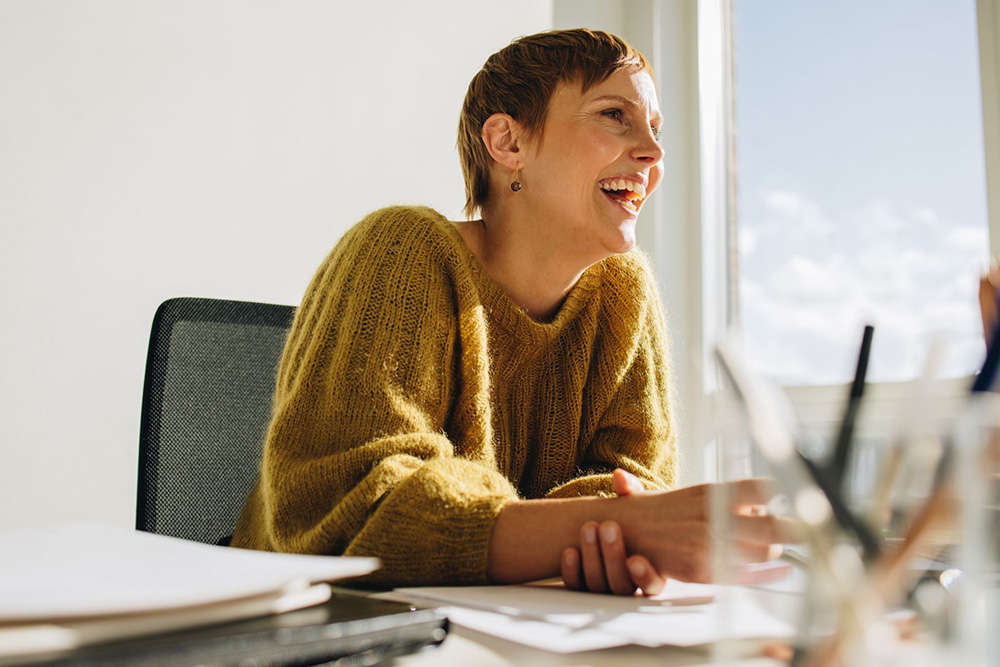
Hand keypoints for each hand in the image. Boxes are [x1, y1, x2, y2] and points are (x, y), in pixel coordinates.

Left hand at [561, 469, 666, 595]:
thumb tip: (619, 476)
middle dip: (612, 556)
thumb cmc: (632, 519)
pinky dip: (571, 570)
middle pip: (620, 584)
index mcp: (652, 572)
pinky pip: (576, 586)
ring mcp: (604, 589)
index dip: (645, 577)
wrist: (609, 527)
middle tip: (607, 527)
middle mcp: (628, 586)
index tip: (635, 559)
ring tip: (588, 528)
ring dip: (591, 558)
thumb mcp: (637, 505)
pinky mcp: (582, 586)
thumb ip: (632, 492)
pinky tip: (569, 551)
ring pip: (597, 586)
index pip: (653, 586)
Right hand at [624, 477, 792, 582]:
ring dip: (774, 551)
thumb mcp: (694, 494)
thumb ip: (729, 499)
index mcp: (713, 492)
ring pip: (764, 551)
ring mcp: (710, 544)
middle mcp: (714, 516)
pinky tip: (782, 572)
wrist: (625, 531)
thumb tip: (764, 504)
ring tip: (770, 548)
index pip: (762, 488)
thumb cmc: (662, 513)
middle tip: (805, 530)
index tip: (796, 499)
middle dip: (794, 530)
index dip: (783, 496)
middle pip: (773, 524)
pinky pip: (746, 574)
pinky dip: (768, 575)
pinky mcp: (704, 569)